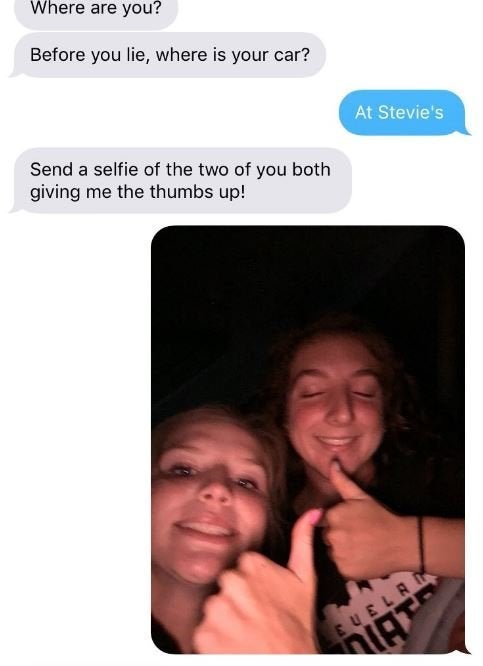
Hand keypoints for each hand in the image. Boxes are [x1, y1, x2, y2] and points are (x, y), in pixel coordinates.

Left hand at [193, 508, 321, 653]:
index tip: (262, 600)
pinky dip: (215, 640)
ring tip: (245, 631)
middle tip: (254, 618)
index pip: (241, 568)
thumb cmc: (296, 625)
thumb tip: (311, 513)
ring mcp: (217, 608)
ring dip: (225, 620)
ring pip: (214, 608)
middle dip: (236, 601)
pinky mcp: (204, 633)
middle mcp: (232, 582)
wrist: (288, 663)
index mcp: (252, 564)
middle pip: (225, 586)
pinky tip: (234, 643)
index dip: (252, 587)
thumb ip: (303, 540)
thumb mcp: (305, 579)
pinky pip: (203, 631)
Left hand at [322, 461, 415, 578]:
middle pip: (327, 536)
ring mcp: (338, 555)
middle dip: (339, 534)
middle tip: (359, 533)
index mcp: (333, 516)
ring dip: (342, 549)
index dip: (340, 520)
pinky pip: (340, 566)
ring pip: (332, 551)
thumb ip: (341, 480)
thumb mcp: (360, 496)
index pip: (326, 519)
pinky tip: (361, 557)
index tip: (354, 522)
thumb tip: (331, 462)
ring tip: (361, 545)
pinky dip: (348, 563)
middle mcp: (332, 536)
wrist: (401, 542)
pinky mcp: (344, 571)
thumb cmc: (380, 517)